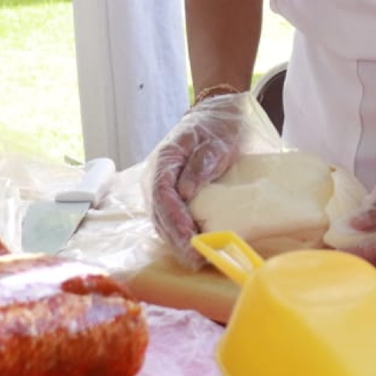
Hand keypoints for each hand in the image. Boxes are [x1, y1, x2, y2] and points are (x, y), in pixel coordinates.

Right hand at [147, 93, 251, 267]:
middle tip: (195, 259)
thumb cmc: (217, 127)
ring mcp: (162, 188)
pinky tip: (193, 249)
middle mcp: (157, 177)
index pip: (163, 195)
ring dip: (177, 242)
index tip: (189, 237)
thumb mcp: (215, 140)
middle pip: (159, 214)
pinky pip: (170, 220)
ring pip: (162, 221)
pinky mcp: (172, 197)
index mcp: (165, 161)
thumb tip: (186, 192)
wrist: (215, 116)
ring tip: (195, 260)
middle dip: (176, 239)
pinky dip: (179, 236)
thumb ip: (200, 164)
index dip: (175, 219)